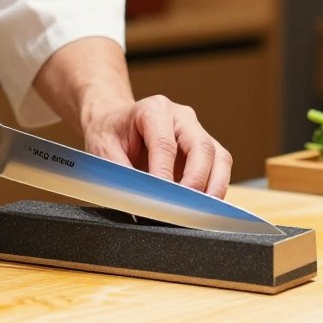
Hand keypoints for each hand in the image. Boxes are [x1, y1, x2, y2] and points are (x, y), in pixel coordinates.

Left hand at [82, 95, 232, 197]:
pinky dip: (215, 189)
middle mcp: (181, 117)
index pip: (165, 143)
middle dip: (197, 181)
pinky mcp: (205, 149)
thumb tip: (139, 201)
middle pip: (202, 147)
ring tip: (201, 213)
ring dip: (214, 187)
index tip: (162, 199)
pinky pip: (219, 167)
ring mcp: (196, 132)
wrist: (115, 124)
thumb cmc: (109, 132)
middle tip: (185, 209)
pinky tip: (203, 208)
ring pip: (219, 157)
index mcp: (154, 109)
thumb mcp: (102, 149)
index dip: (165, 173)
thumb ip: (120, 173)